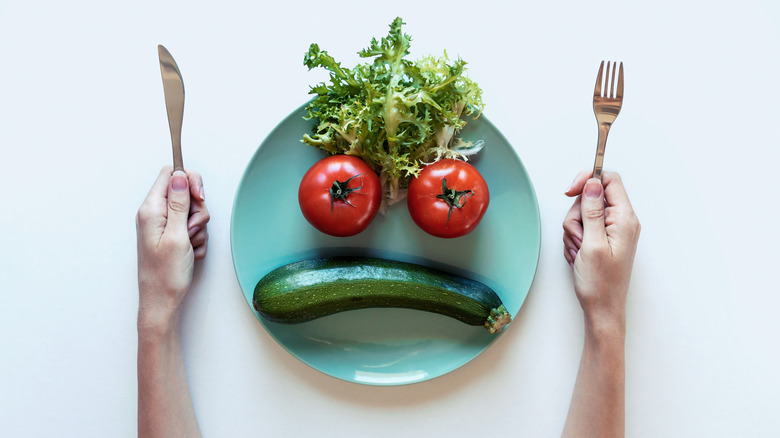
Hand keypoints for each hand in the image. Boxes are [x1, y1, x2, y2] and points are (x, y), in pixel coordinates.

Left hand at [136, 166, 209, 327]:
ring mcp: (163, 225)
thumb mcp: (177, 235)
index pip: (170, 174)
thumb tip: (179, 174)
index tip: (199, 196)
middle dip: (197, 208)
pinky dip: (197, 239)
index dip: (189, 180)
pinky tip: (191, 252)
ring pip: (192, 211)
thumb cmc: (165, 274)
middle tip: (193, 228)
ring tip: (190, 244)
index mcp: (151, 209)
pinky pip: (191, 227)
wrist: (161, 301)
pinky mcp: (171, 236)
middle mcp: (155, 213)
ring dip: (198, 227)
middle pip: (185, 192)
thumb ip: (179, 202)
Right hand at [563, 171, 639, 334]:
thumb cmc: (600, 283)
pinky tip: (578, 255)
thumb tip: (593, 183)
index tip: (570, 191)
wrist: (602, 309)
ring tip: (579, 251)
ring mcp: (611, 230)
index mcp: (624, 219)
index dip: (588, 179)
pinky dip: (574, 239)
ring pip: (582, 213)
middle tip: (579, 237)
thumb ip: (592, 210)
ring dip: (573, 231)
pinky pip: (581, 228)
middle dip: (576, 215)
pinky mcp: (601, 238)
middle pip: (591, 197)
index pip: (609, 180)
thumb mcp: (593, 244)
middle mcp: (620, 221)